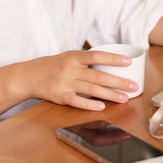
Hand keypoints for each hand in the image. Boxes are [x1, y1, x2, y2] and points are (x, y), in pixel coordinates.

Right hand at [19, 50, 138, 110]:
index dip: (113, 58)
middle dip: (118, 81)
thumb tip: (110, 62)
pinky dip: (90, 104)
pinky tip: (102, 106)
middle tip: (133, 86)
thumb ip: (86, 60)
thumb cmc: (53, 66)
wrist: (29, 76)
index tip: (128, 62)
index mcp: (74, 56)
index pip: (97, 56)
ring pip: (92, 89)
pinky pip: (77, 101)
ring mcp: (65, 83)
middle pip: (98, 75)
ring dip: (110, 95)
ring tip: (124, 98)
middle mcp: (70, 69)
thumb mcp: (68, 56)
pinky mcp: (60, 96)